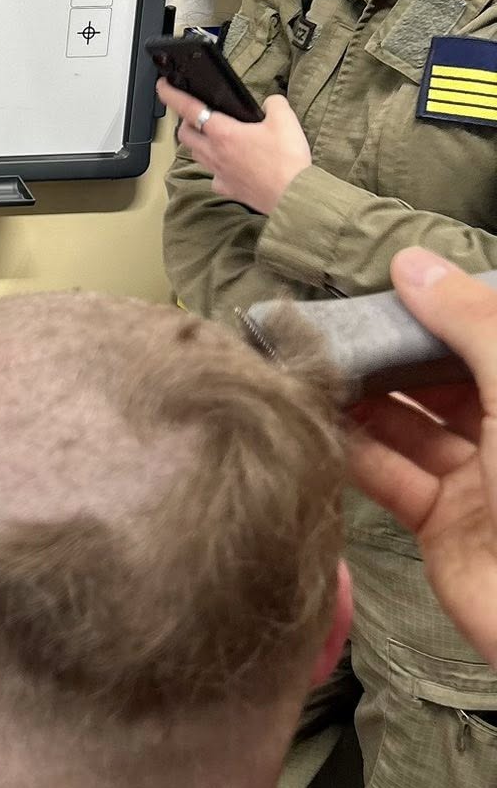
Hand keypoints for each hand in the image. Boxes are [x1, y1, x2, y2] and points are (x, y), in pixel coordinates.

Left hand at [156, 81, 310, 214]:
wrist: (293, 196)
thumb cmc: (286, 160)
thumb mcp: (285, 120)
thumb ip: (274, 104)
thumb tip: (270, 103)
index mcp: (223, 132)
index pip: (189, 109)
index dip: (171, 95)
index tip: (161, 86)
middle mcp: (214, 153)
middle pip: (185, 134)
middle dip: (185, 122)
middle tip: (195, 115)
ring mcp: (219, 173)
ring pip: (196, 154)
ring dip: (198, 143)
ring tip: (211, 137)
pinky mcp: (228, 189)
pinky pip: (214, 177)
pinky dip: (215, 169)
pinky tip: (228, 166)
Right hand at [350, 249, 496, 666]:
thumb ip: (470, 323)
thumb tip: (411, 263)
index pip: (486, 335)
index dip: (439, 306)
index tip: (383, 280)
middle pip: (443, 377)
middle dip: (390, 350)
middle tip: (329, 321)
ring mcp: (478, 480)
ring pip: (409, 424)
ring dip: (362, 396)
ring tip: (308, 362)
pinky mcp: (441, 525)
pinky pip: (389, 476)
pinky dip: (352, 450)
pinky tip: (314, 419)